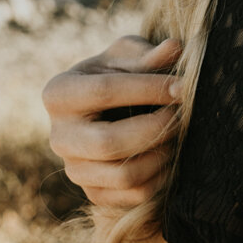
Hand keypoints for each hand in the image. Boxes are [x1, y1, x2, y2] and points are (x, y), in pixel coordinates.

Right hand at [42, 36, 182, 208]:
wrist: (103, 111)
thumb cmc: (116, 75)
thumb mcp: (126, 56)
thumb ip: (148, 55)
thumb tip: (174, 48)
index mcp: (58, 94)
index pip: (104, 92)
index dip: (149, 89)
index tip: (183, 86)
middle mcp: (58, 137)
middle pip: (109, 142)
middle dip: (156, 128)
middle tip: (183, 115)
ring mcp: (74, 169)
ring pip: (124, 174)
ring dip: (162, 154)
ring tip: (179, 134)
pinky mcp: (93, 193)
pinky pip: (134, 195)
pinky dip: (162, 177)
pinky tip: (171, 154)